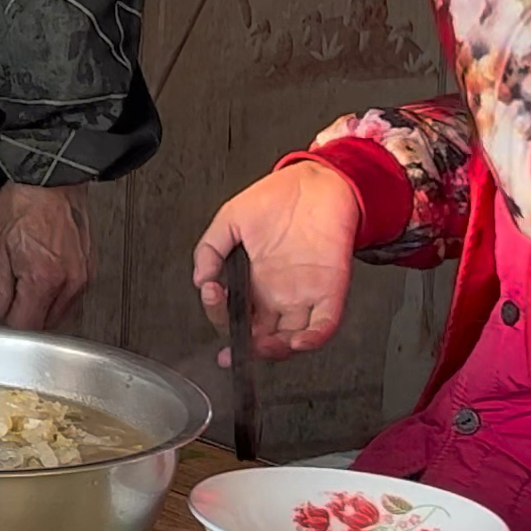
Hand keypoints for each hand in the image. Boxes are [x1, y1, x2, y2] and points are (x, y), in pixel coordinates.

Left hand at [0, 182, 92, 329]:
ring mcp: (82, 277)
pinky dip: (53, 300)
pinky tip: (40, 283)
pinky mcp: (88, 271)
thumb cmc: (25, 203)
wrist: (51, 178)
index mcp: (43, 278)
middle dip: (22, 321)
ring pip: (59, 317)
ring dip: (39, 312)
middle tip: (4, 304)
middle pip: (44, 327)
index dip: (5, 330)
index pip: (25, 328)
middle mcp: (68, 282)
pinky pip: (70, 300)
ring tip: (22, 287)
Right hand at [191, 162, 360, 359]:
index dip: (222, 319)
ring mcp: (306, 292)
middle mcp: (280, 291)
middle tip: (235, 350)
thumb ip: (210, 249)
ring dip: (277, 350)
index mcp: (256, 279)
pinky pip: (326, 323)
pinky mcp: (331, 288)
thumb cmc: (280, 195)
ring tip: (262, 347)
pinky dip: (314, 338)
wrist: (318, 179)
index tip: (213, 302)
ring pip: (292, 337)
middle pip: (264, 335)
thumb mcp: (231, 218)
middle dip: (248, 349)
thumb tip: (199, 278)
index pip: (237, 314)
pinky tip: (298, 340)